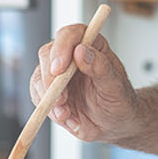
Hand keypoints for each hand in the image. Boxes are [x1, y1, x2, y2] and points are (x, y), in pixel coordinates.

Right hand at [31, 24, 138, 141]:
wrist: (114, 124)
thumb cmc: (119, 101)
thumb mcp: (115, 86)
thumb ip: (100, 67)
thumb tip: (81, 50)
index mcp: (91, 45)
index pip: (71, 35)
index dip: (62, 48)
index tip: (59, 69)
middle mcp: (72, 55)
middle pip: (48, 54)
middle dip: (50, 78)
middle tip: (60, 99)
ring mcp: (59, 73)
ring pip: (39, 76)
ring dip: (49, 98)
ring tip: (66, 114)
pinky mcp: (50, 90)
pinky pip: (38, 95)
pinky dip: (49, 109)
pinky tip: (67, 117)